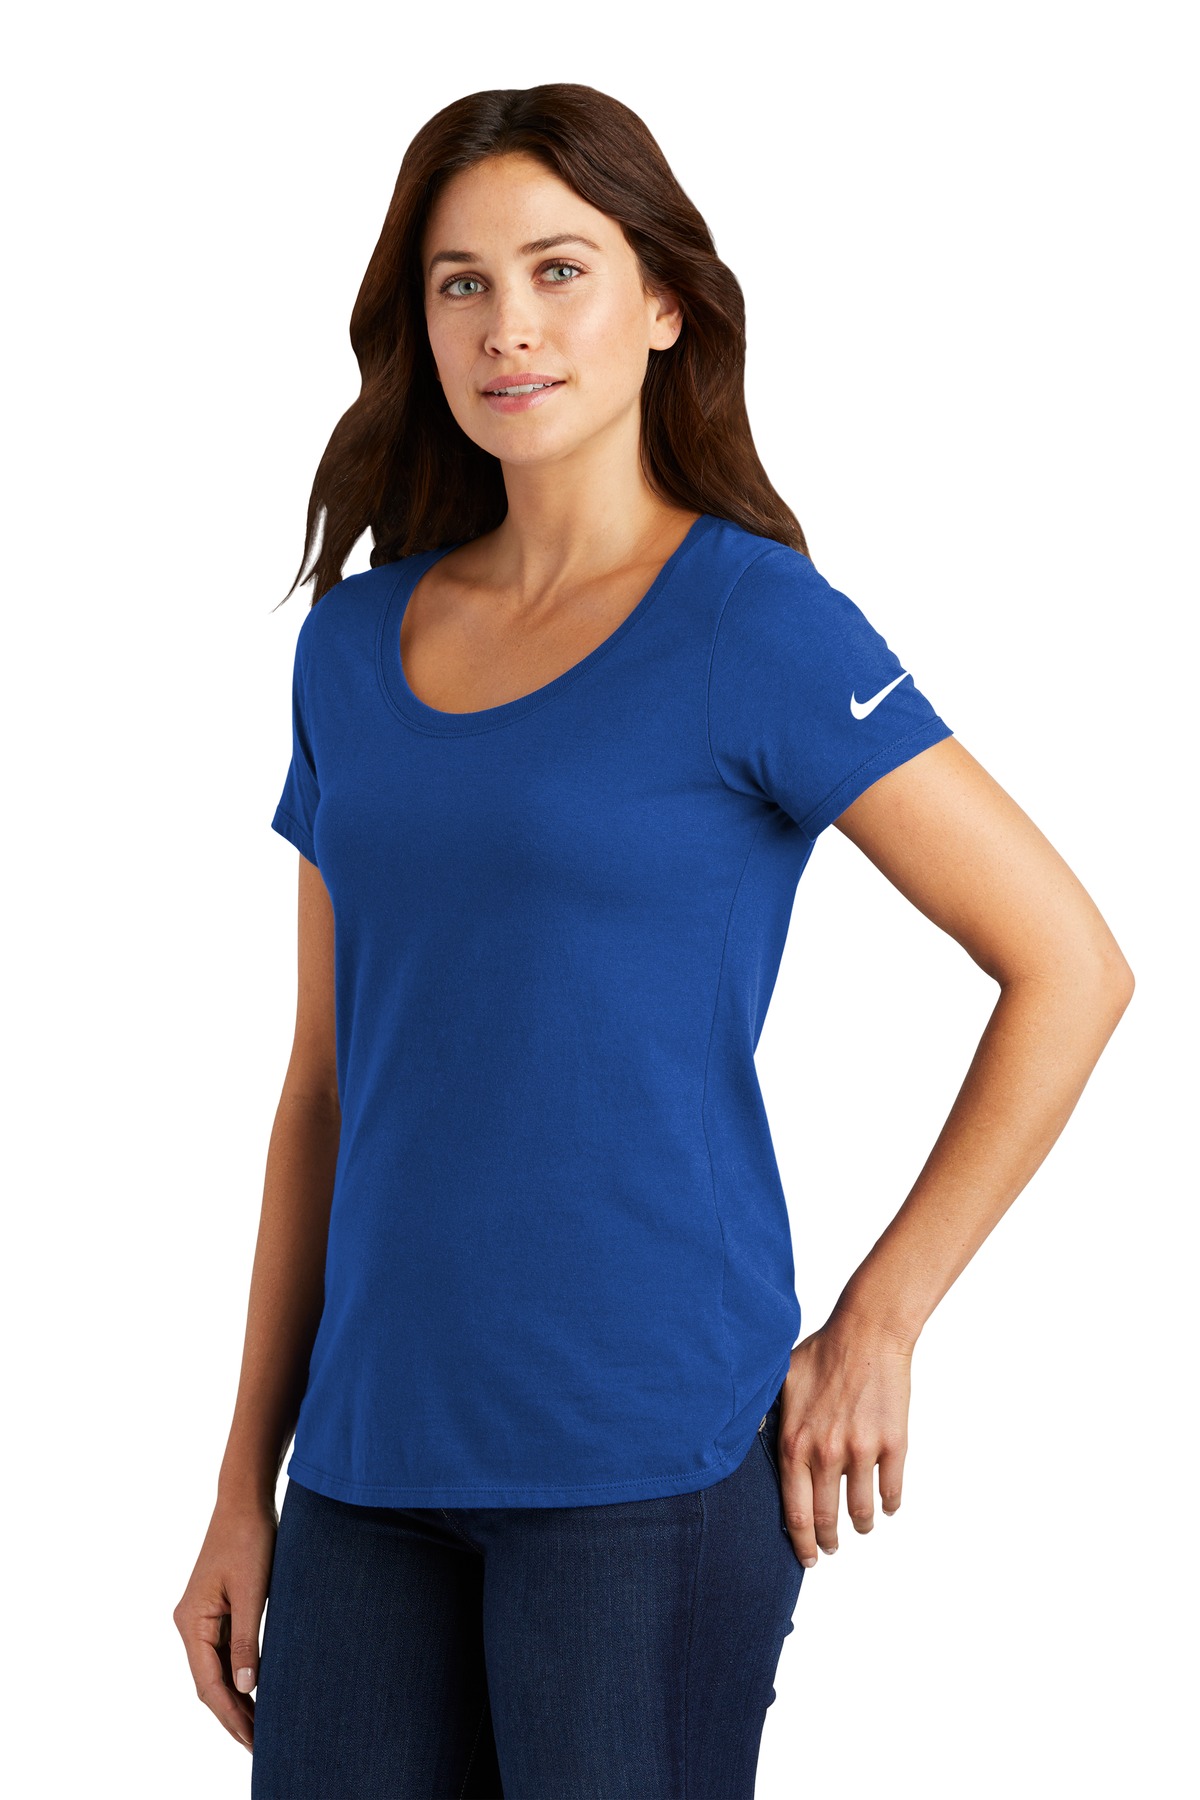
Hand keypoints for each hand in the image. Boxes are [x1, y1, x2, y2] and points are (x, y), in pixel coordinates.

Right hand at [173, 1496, 277, 1753]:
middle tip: (259, 1744)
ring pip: (215, 1669)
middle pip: (208, 1682)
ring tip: (259, 1726)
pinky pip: (223, 1651)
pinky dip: (237, 1673)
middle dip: (232, 1714)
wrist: (245, 1501)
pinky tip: (255, 1690)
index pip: (208, 1684)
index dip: (230, 1715)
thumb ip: (247, 1642)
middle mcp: (190, 1623)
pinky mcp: (215, 1608)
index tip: (251, 1741)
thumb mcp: (253, 1592)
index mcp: (192, 1622)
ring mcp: (201, 1616)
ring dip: (235, 1697)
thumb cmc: (249, 1539)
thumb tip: (245, 1690)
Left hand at [776, 1309, 912, 1568]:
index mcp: (796, 1443)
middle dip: (828, 1542)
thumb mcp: (780, 1382)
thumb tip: (745, 1440)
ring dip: (860, 1526)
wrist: (868, 1331)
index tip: (806, 1557)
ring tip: (859, 1526)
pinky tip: (885, 1506)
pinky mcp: (894, 1444)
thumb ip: (767, 1417)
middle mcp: (827, 1453)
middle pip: (827, 1520)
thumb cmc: (822, 1352)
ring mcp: (863, 1451)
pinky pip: (892, 1491)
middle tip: (829, 1549)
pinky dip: (888, 1505)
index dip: (801, 1542)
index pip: (795, 1512)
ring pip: (862, 1512)